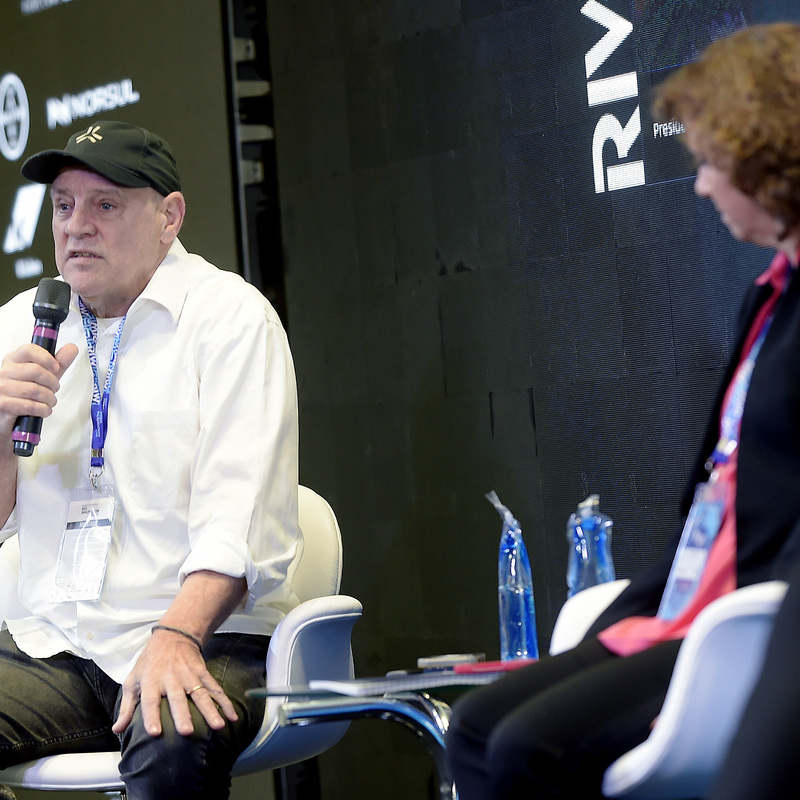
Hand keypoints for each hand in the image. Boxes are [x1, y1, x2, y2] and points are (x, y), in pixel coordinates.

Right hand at [0, 343, 78, 438]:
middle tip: (54, 389)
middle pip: (36, 370)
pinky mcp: (3, 404)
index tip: (56, 367)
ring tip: (50, 401)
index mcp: (14, 360)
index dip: (46, 358)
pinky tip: (44, 410)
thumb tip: (72, 348)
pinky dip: (43, 409)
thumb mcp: (45, 376)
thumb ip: (58, 363)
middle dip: (52, 382)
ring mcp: (2, 388)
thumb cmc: (26, 394)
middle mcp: (5, 372)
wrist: (10, 416)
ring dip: (49, 398)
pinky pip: (30, 405)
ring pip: (34, 390)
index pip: (29, 350)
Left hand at [112, 628, 238, 736]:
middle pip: (177, 698)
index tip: (155, 733)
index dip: (151, 716)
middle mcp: (171, 678)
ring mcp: (189, 675)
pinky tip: (232, 716)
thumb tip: (117, 730)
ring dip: (210, 710)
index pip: (150, 700)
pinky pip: (215, 689)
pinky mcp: (203, 673)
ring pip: (201, 694)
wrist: (173, 635)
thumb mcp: (133, 680)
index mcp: (151, 681)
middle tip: (187, 732)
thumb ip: (126, 707)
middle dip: (183, 715)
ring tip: (218, 726)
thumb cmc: (149, 662)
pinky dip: (225, 702)